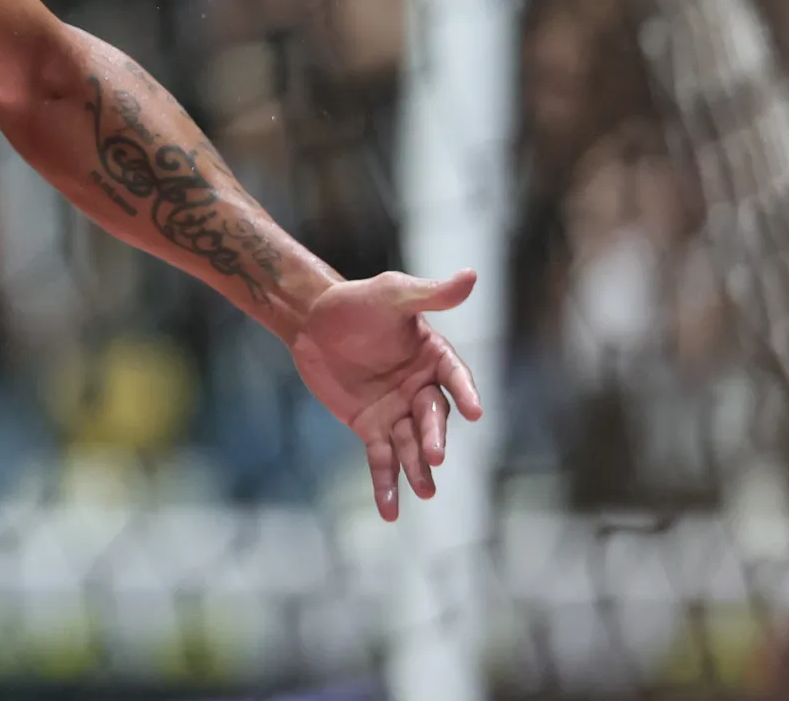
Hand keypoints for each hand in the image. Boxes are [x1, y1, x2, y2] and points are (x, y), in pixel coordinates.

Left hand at [287, 268, 485, 522]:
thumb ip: (429, 292)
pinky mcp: (371, 427)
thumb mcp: (391, 292)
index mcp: (434, 356)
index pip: (455, 376)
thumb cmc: (356, 301)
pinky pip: (382, 458)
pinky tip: (390, 512)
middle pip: (432, 416)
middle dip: (434, 435)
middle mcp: (421, 388)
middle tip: (436, 455)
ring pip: (412, 444)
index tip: (476, 411)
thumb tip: (471, 276)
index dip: (465, 392)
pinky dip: (387, 483)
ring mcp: (397, 411)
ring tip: (427, 492)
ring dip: (419, 468)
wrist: (312, 320)